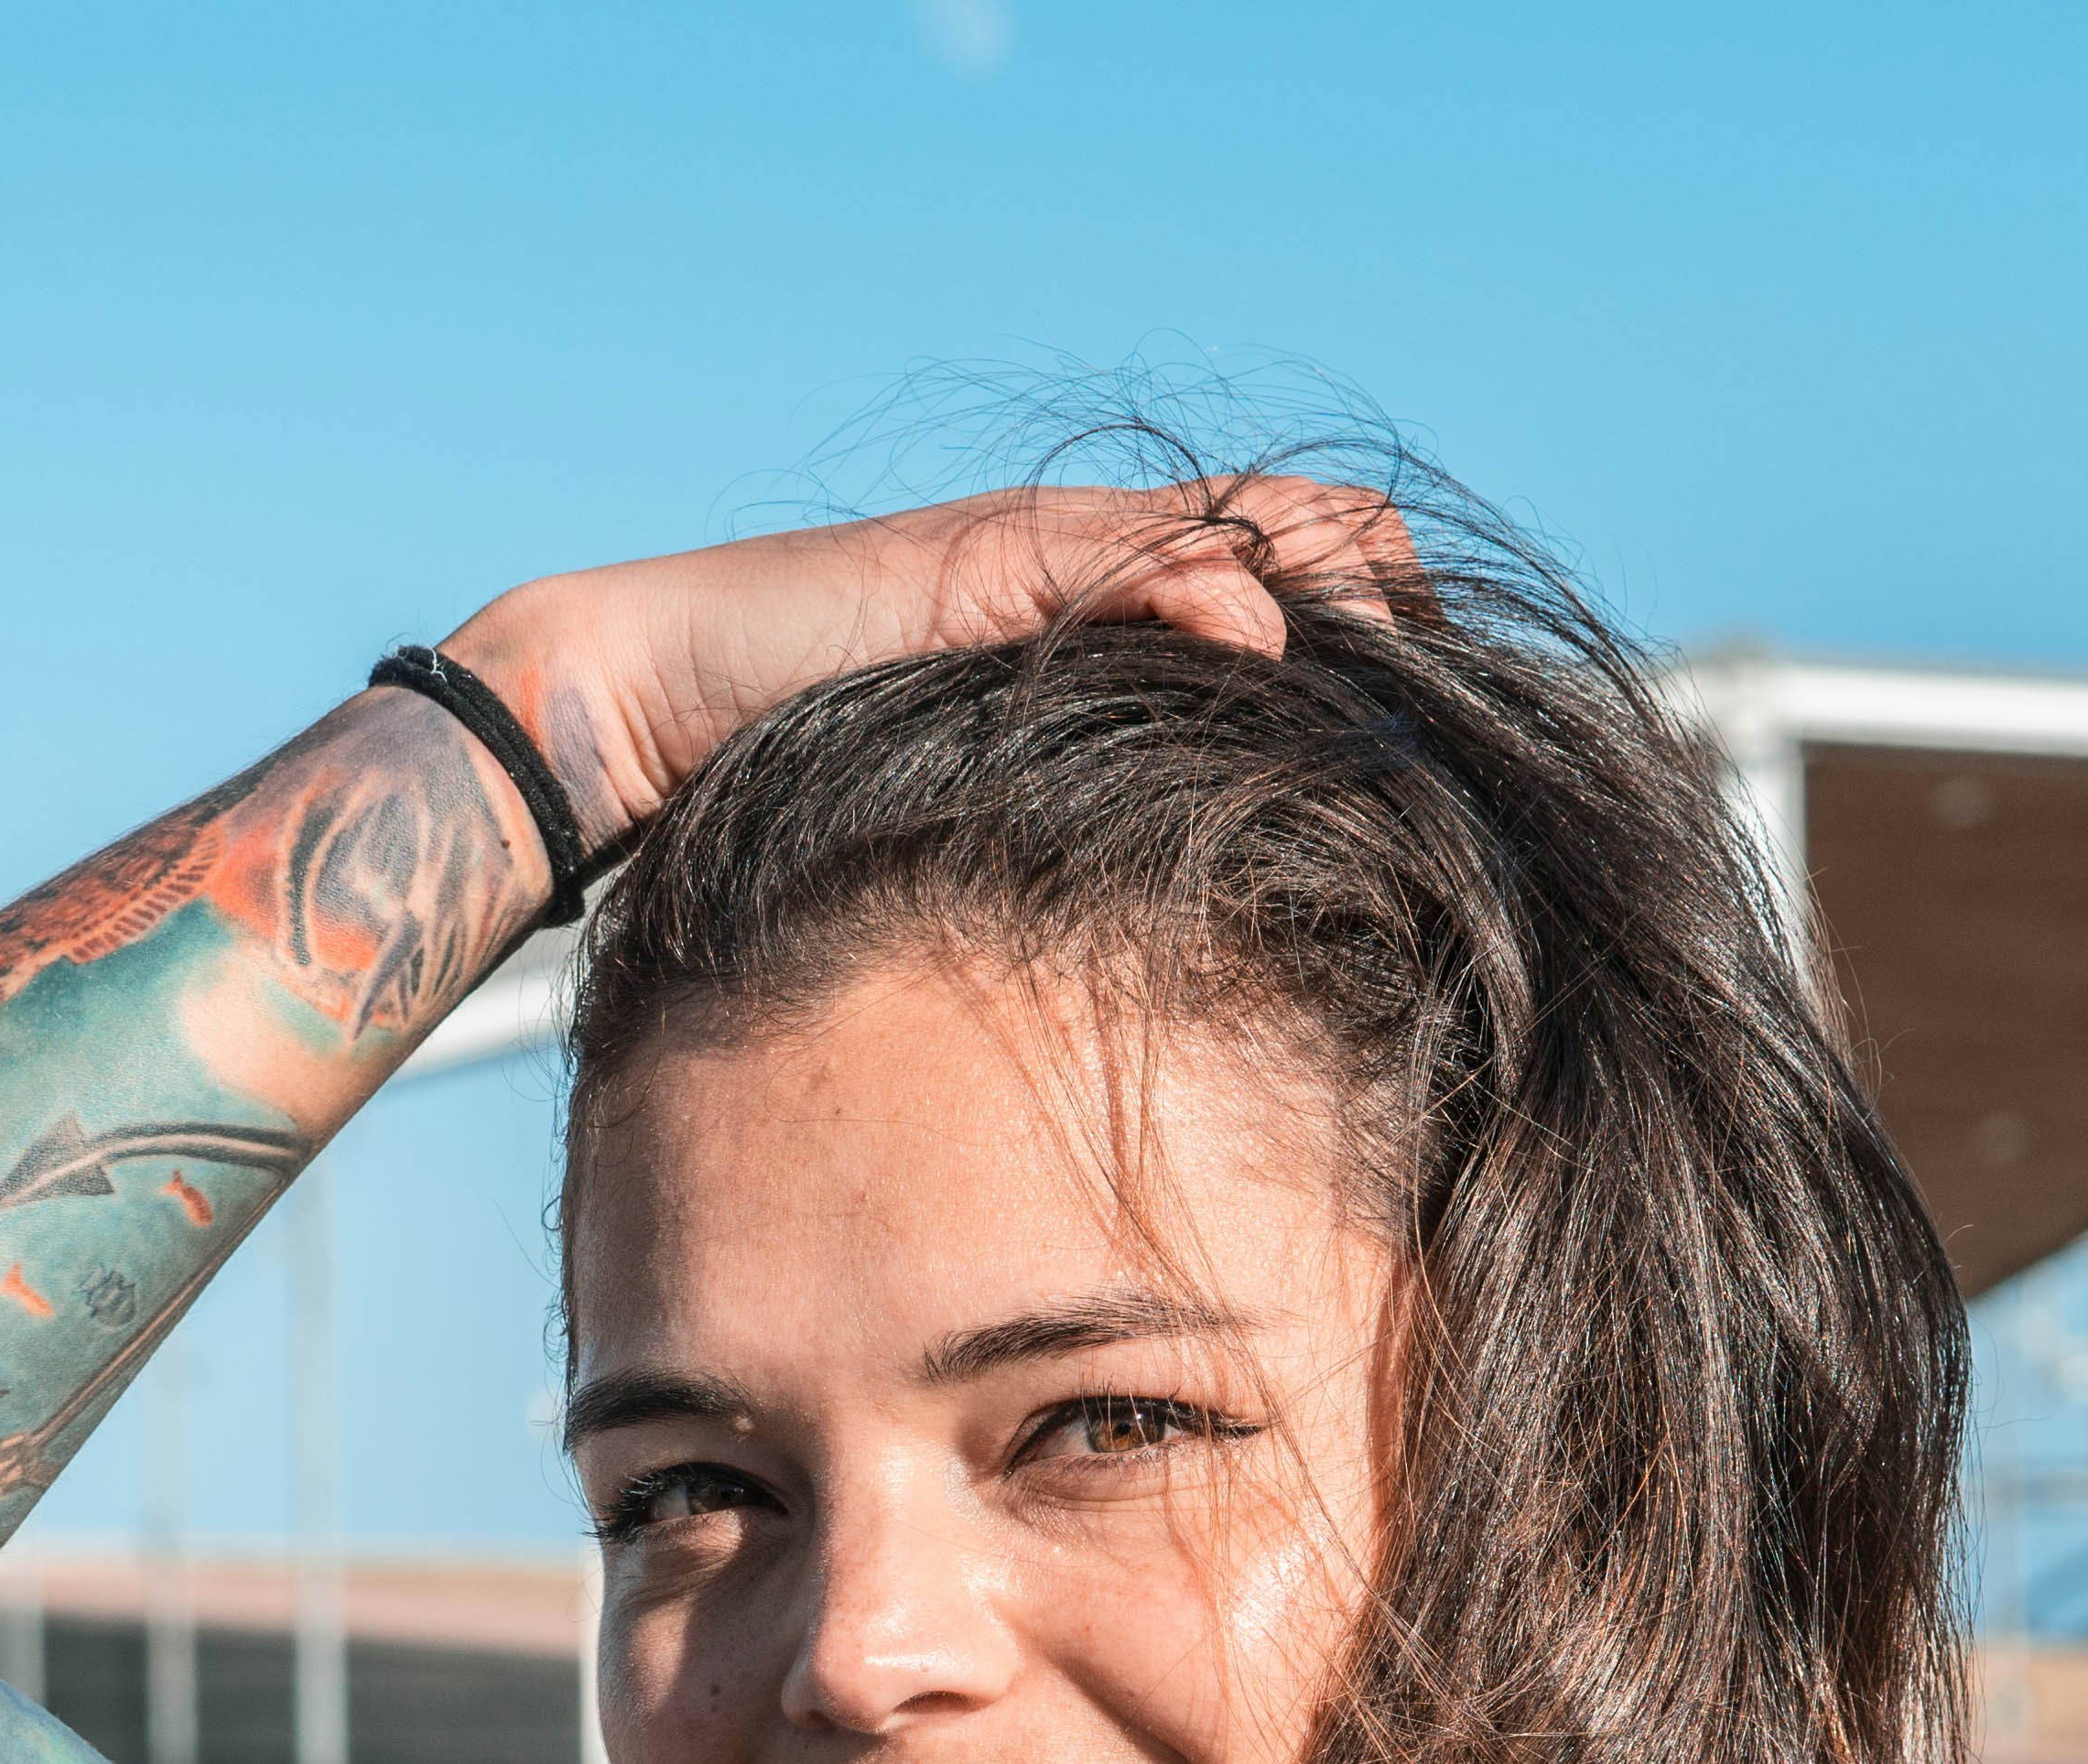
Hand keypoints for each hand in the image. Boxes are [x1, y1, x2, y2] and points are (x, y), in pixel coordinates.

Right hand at [438, 479, 1416, 849]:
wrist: (642, 705)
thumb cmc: (793, 775)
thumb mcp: (969, 799)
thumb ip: (1072, 815)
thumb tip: (1182, 912)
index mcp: (1094, 607)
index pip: (1280, 573)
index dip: (1375, 628)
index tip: (1437, 711)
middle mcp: (1081, 559)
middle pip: (1298, 529)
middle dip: (1389, 598)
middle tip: (1445, 682)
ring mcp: (1032, 550)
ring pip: (1233, 528)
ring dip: (1331, 582)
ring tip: (1399, 641)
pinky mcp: (980, 564)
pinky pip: (1120, 561)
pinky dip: (1202, 592)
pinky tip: (1259, 642)